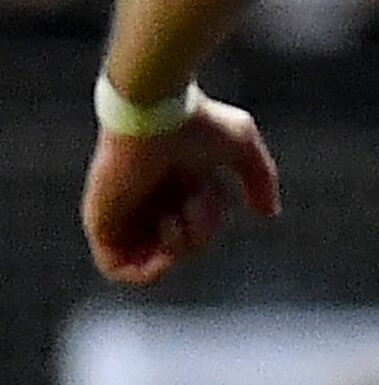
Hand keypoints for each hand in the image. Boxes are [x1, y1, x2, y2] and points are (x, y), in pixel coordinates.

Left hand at [82, 95, 281, 283]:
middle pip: (183, 246)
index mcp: (175, 187)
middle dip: (200, 233)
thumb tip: (270, 214)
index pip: (198, 227)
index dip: (213, 221)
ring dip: (177, 248)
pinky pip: (120, 270)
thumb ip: (261, 179)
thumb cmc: (197, 124)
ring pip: (155, 260)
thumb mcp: (243, 147)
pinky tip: (164, 250)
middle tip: (193, 200)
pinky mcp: (102, 227)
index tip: (213, 190)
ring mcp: (124, 216)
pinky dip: (147, 270)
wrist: (155, 114)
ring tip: (174, 217)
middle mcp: (149, 203)